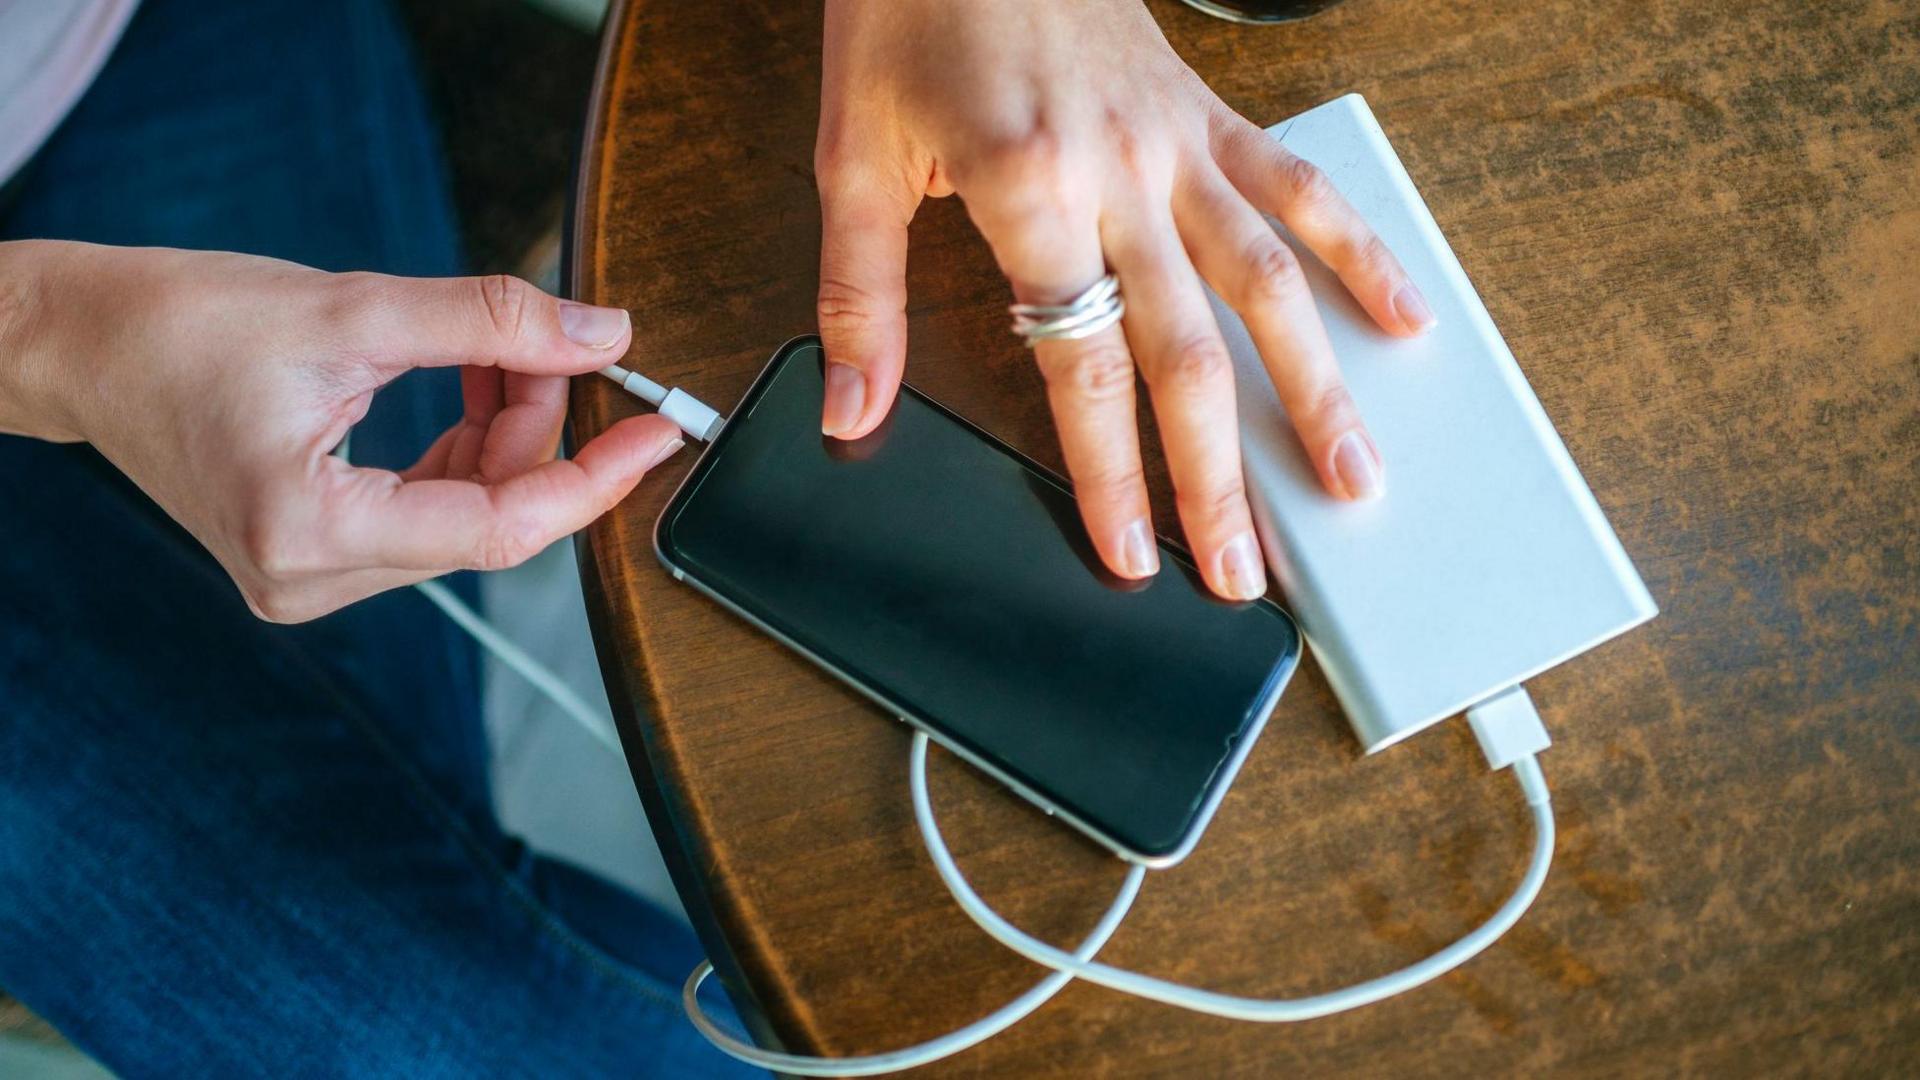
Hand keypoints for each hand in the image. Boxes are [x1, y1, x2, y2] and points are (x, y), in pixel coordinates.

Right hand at [0, 241, 682, 621]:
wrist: (79, 344)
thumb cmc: (178, 324)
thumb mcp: (351, 308)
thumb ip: (489, 323)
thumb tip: (601, 335)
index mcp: (308, 533)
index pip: (501, 528)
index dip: (595, 479)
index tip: (658, 432)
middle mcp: (310, 579)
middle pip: (489, 518)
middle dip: (542, 428)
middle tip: (559, 341)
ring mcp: (311, 577)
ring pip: (467, 514)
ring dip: (506, 434)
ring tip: (503, 349)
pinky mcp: (314, 554)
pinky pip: (430, 510)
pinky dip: (467, 448)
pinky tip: (471, 383)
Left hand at [814, 0, 1431, 599]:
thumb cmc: (912, 12)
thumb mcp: (854, 155)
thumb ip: (861, 294)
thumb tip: (851, 410)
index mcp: (1028, 188)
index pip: (1082, 367)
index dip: (1111, 475)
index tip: (1135, 555)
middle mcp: (1121, 173)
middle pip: (1188, 352)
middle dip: (1221, 476)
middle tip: (1245, 571)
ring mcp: (1178, 143)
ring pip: (1268, 282)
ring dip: (1314, 390)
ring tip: (1350, 479)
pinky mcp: (1208, 113)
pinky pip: (1300, 187)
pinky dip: (1357, 253)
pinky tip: (1400, 320)